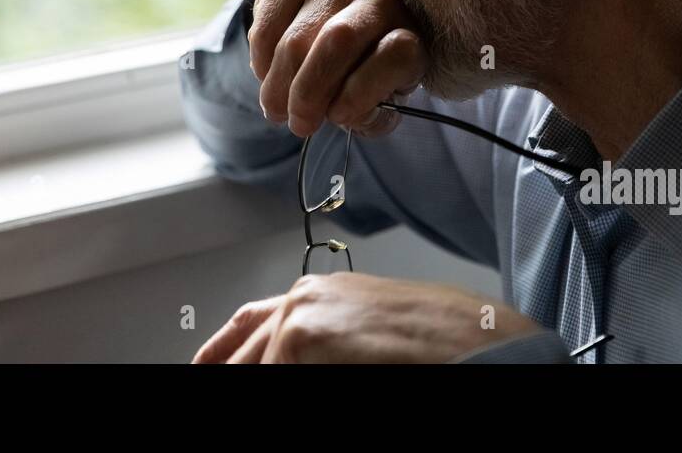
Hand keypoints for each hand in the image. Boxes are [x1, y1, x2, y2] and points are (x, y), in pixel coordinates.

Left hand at [191, 272, 542, 362]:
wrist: (475, 339)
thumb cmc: (444, 338)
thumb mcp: (371, 333)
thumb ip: (331, 346)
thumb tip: (306, 360)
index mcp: (321, 294)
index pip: (248, 323)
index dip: (222, 354)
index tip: (205, 368)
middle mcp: (303, 296)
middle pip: (240, 351)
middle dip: (229, 371)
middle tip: (209, 382)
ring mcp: (299, 313)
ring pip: (255, 366)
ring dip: (264, 379)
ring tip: (308, 387)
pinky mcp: (301, 337)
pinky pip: (273, 375)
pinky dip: (278, 387)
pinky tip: (323, 382)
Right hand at [248, 0, 426, 137]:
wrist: (347, 48)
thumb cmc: (363, 85)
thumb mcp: (377, 109)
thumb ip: (365, 117)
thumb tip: (337, 110)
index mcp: (410, 35)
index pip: (395, 54)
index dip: (362, 92)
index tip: (338, 118)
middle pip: (337, 40)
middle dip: (308, 92)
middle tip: (298, 123)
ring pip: (297, 36)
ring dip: (278, 81)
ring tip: (276, 106)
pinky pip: (268, 16)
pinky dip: (260, 54)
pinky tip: (267, 72)